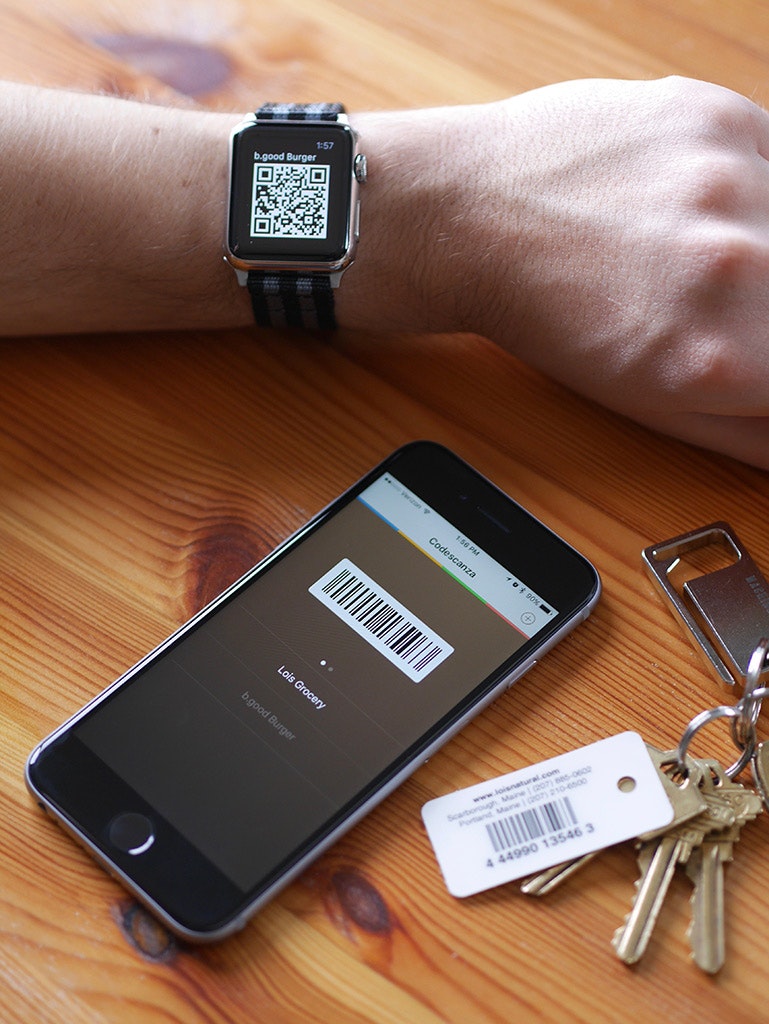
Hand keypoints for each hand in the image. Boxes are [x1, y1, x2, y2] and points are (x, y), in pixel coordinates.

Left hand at [463, 77, 768, 466]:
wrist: (469, 223)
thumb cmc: (544, 319)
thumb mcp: (647, 406)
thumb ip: (753, 435)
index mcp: (728, 361)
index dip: (764, 355)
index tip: (744, 342)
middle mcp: (742, 271)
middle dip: (760, 306)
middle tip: (700, 298)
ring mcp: (731, 185)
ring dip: (758, 240)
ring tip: (686, 251)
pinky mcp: (716, 118)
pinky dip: (746, 182)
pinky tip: (686, 200)